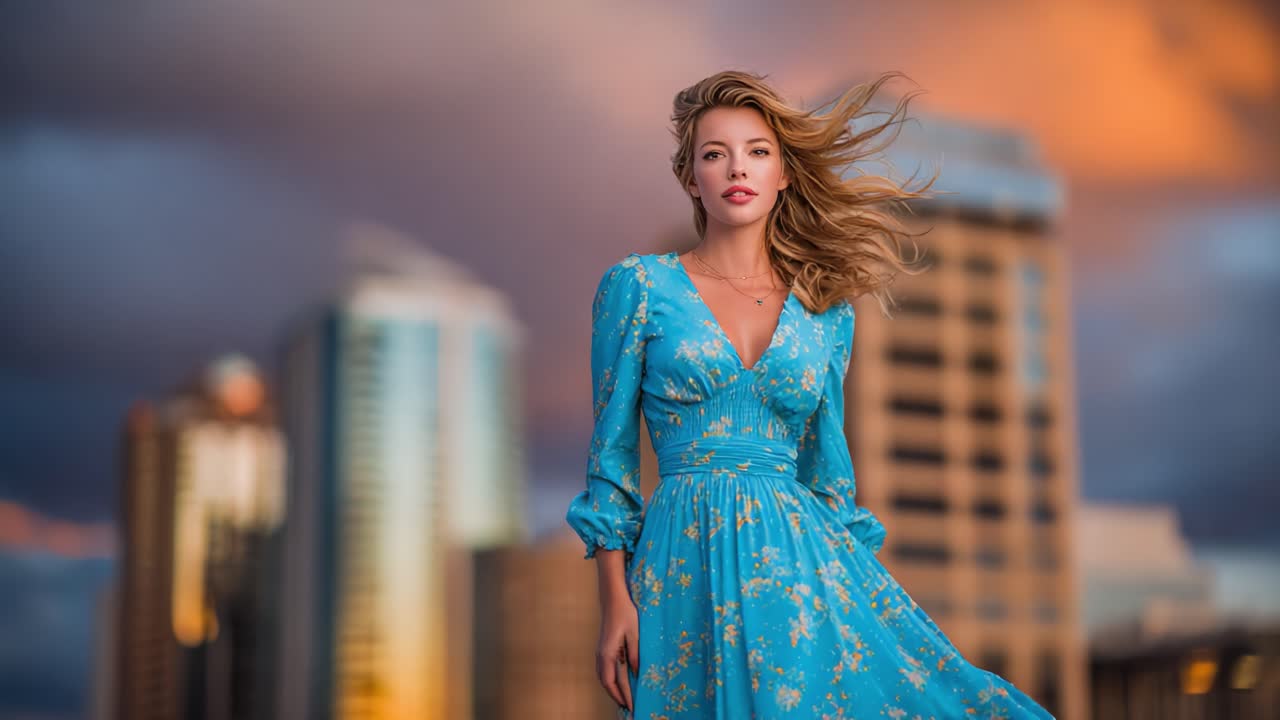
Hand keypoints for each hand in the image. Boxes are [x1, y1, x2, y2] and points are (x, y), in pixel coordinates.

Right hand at [596, 596, 638, 711]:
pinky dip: (610, 679)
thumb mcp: (634, 634)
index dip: (621, 695)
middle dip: (616, 695)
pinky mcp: (602, 647)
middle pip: (605, 682)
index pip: (613, 682)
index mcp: (608, 653)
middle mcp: (601, 655)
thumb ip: (634, 654)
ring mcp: (600, 651)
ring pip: (602, 676)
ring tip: (624, 697)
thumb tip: (636, 673)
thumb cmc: (625, 613)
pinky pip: (603, 669)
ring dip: (612, 688)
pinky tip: (618, 680)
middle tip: (628, 706)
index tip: (630, 706)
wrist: (612, 598)